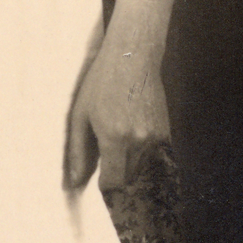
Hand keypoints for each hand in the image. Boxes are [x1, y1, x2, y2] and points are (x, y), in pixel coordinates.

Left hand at [65, 37, 170, 191]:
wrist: (134, 56)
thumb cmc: (102, 82)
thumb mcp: (81, 115)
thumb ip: (78, 151)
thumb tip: (75, 181)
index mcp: (115, 138)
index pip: (114, 182)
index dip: (105, 186)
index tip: (100, 181)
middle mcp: (139, 141)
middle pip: (129, 178)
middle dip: (117, 177)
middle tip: (107, 164)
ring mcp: (156, 137)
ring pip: (143, 169)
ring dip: (131, 166)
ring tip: (120, 144)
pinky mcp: (166, 131)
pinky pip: (155, 156)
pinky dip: (143, 155)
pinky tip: (133, 135)